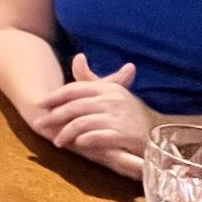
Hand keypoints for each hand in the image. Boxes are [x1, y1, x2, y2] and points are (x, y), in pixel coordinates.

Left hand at [34, 54, 152, 179]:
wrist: (160, 133)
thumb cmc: (132, 113)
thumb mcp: (113, 93)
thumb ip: (91, 80)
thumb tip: (77, 57)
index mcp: (108, 88)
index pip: (75, 89)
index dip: (56, 96)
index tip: (41, 104)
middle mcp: (112, 100)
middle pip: (74, 107)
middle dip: (54, 117)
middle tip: (41, 126)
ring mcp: (117, 117)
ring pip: (82, 123)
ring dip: (66, 133)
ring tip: (58, 142)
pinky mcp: (123, 135)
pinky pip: (97, 136)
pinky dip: (85, 140)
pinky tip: (78, 144)